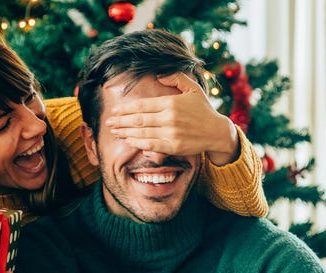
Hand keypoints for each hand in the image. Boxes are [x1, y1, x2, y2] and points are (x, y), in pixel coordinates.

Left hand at [105, 72, 238, 164]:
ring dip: (125, 132)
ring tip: (114, 132)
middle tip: (108, 122)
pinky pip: (150, 145)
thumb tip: (158, 74)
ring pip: (142, 133)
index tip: (115, 110)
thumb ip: (176, 78)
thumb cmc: (203, 109)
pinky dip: (137, 143)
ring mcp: (171, 133)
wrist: (217, 131)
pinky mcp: (174, 146)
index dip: (126, 108)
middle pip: (138, 119)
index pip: (143, 105)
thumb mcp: (193, 88)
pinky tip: (128, 141)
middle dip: (120, 121)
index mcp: (171, 102)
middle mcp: (170, 118)